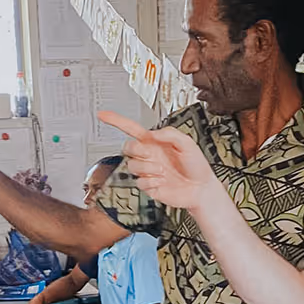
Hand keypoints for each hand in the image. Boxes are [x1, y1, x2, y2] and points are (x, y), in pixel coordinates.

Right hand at [97, 112, 218, 211]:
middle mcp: (149, 155)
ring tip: (163, 171)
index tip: (102, 114)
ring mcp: (147, 171)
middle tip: (151, 154)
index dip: (116, 121)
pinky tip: (163, 182)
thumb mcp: (187, 143)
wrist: (200, 188)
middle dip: (137, 150)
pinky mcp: (148, 186)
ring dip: (148, 168)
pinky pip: (139, 182)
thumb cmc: (197, 166)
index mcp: (155, 142)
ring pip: (132, 165)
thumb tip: (152, 134)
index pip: (131, 129)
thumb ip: (169, 133)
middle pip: (127, 147)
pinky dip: (152, 182)